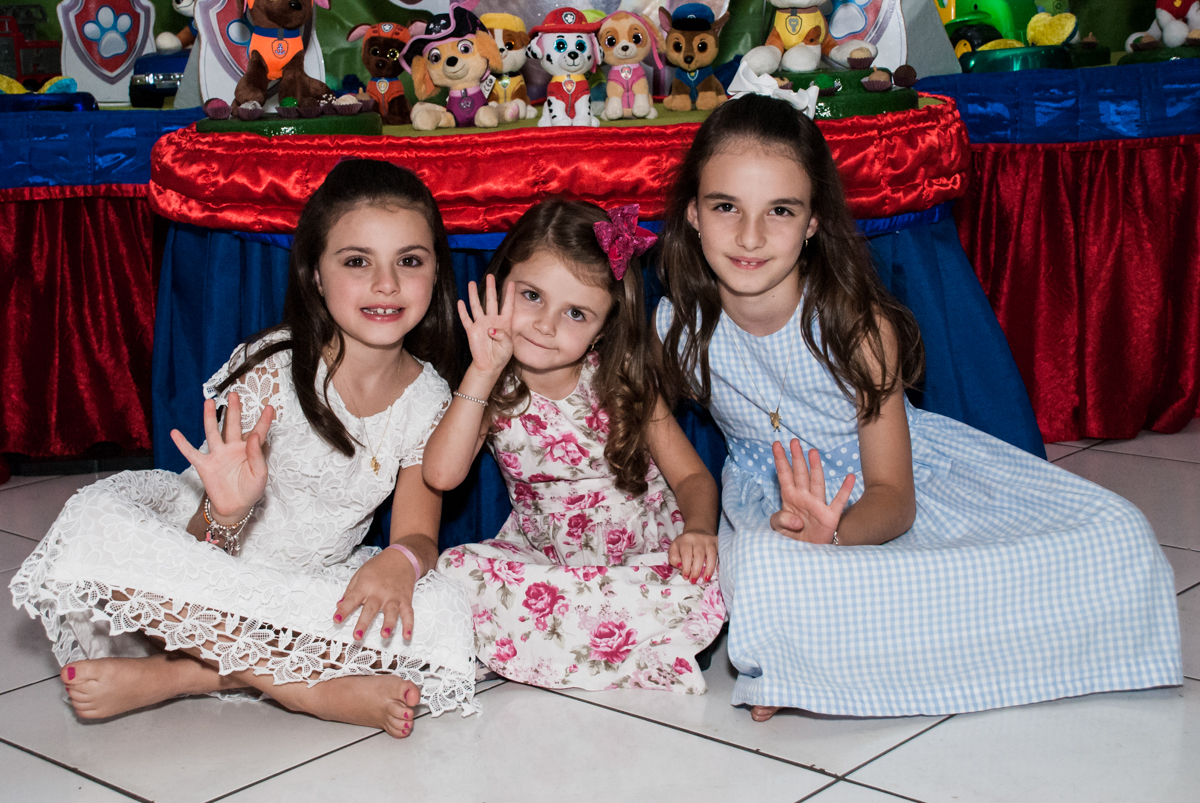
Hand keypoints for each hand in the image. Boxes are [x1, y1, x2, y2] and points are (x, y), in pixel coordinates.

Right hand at [171, 392, 272, 522]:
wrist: (235, 507)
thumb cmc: (251, 490)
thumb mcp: (260, 474)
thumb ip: (257, 455)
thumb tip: (253, 435)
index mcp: (248, 450)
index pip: (258, 432)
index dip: (264, 421)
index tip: (270, 407)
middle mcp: (232, 448)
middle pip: (232, 425)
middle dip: (234, 410)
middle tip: (234, 394)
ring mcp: (218, 455)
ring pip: (213, 432)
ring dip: (210, 418)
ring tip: (209, 402)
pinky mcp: (205, 465)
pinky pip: (191, 453)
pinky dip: (182, 444)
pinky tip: (175, 433)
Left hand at [334, 546, 417, 641]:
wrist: (401, 557)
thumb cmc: (378, 566)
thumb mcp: (360, 574)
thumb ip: (350, 591)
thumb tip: (339, 606)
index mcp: (365, 586)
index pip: (352, 599)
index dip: (344, 610)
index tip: (336, 619)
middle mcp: (379, 592)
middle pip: (370, 609)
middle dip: (363, 623)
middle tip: (357, 636)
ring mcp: (393, 597)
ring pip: (391, 612)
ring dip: (388, 624)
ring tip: (384, 635)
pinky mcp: (405, 600)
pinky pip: (408, 613)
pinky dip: (409, 624)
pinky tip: (407, 635)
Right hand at [458, 274, 514, 376]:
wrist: (489, 365)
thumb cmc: (502, 355)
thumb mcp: (508, 346)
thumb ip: (503, 336)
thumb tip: (490, 329)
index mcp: (504, 323)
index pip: (508, 305)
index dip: (509, 295)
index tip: (512, 282)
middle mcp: (492, 320)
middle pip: (491, 301)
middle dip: (490, 288)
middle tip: (490, 276)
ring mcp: (481, 324)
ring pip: (477, 306)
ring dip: (474, 295)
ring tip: (472, 283)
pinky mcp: (471, 331)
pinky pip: (466, 319)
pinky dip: (463, 311)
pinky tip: (460, 302)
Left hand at [668, 530, 717, 582]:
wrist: (698, 531)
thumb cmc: (684, 544)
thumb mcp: (674, 548)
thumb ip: (673, 558)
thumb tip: (680, 566)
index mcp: (686, 540)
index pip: (686, 554)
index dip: (686, 567)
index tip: (686, 577)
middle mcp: (698, 538)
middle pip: (699, 555)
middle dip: (696, 570)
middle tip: (694, 580)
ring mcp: (709, 540)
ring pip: (711, 554)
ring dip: (709, 568)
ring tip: (706, 579)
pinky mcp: (717, 542)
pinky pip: (720, 553)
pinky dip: (720, 562)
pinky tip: (717, 571)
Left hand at [769, 439, 853, 542]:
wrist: (804, 552)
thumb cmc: (791, 537)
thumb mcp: (777, 528)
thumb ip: (781, 520)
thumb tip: (797, 521)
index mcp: (789, 497)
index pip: (784, 475)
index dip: (780, 460)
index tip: (776, 444)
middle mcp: (804, 497)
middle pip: (800, 473)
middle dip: (796, 457)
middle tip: (794, 441)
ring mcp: (817, 505)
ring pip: (816, 481)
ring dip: (815, 467)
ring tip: (813, 452)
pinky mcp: (830, 516)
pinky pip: (838, 501)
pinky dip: (845, 490)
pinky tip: (850, 477)